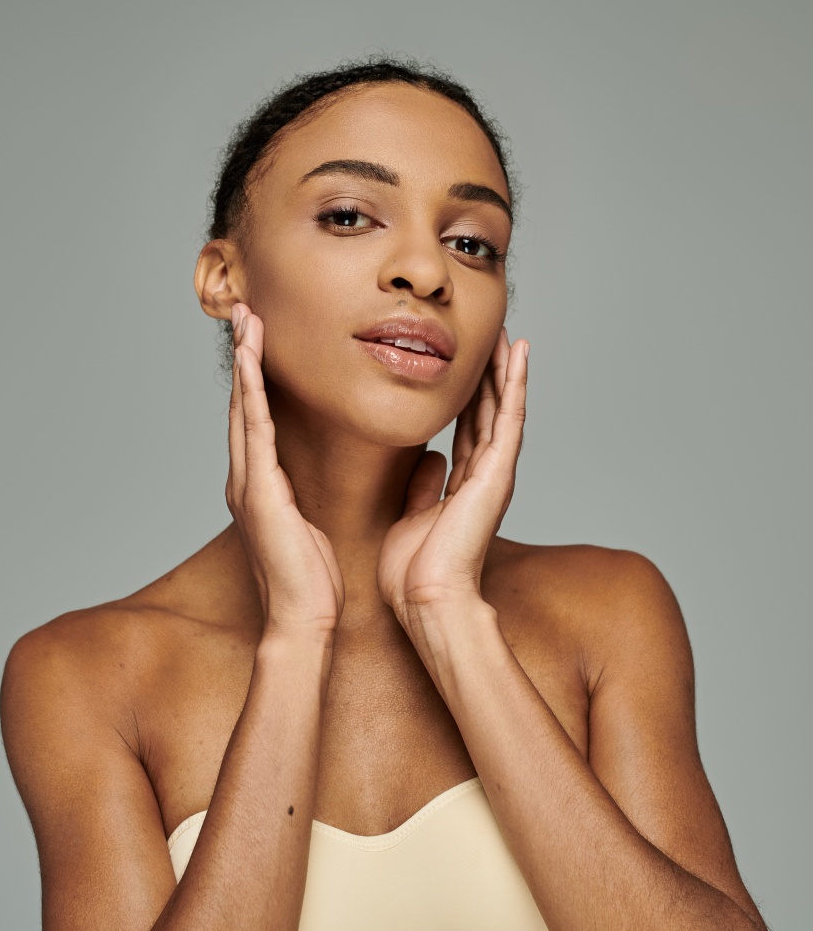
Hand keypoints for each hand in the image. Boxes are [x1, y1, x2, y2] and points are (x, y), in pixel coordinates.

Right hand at [227, 303, 345, 637]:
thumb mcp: (314, 527)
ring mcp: (247, 483)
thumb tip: (326, 477)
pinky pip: (254, 430)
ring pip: (244, 408)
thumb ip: (313, 495)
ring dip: (244, 362)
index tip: (263, 342)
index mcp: (262, 486)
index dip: (257, 379)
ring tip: (246, 320)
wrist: (302, 619)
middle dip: (244, 358)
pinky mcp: (258, 490)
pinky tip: (250, 361)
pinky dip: (250, 392)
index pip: (258, 420)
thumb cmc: (311, 580)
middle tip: (246, 314)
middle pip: (244, 405)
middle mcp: (247, 479)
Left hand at [376, 328, 528, 638]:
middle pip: (489, 413)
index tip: (467, 366)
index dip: (470, 396)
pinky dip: (514, 383)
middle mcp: (484, 476)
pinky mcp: (498, 472)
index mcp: (463, 486)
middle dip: (490, 376)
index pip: (469, 429)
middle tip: (491, 338)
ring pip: (502, 408)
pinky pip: (509, 417)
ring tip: (506, 334)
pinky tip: (517, 353)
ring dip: (505, 370)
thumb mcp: (413, 516)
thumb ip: (423, 487)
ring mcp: (495, 473)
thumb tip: (428, 461)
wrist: (426, 596)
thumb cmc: (415, 570)